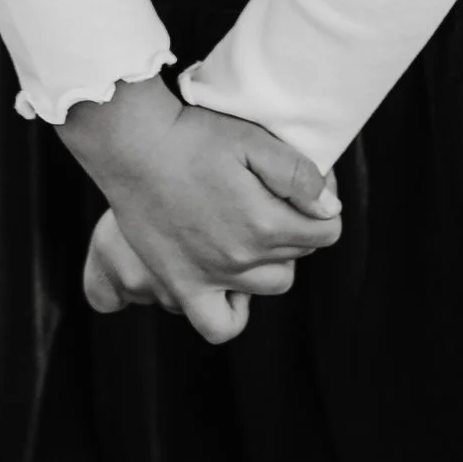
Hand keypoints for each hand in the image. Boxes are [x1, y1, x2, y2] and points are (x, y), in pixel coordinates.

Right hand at [59, 77, 339, 346]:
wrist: (131, 145)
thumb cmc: (192, 136)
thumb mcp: (253, 140)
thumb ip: (298, 175)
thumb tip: (330, 209)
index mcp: (264, 223)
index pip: (327, 230)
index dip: (324, 202)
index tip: (308, 182)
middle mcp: (241, 259)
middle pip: (299, 255)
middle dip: (297, 225)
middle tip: (274, 195)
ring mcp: (210, 277)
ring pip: (270, 284)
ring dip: (272, 260)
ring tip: (252, 227)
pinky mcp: (181, 284)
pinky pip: (220, 325)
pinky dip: (233, 311)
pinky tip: (232, 282)